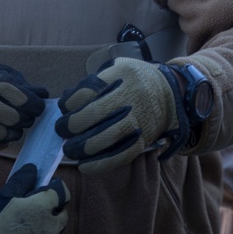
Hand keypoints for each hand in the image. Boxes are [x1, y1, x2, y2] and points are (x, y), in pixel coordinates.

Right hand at [0, 63, 47, 152]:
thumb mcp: (7, 80)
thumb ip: (25, 87)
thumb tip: (42, 94)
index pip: (2, 85)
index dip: (24, 99)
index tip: (39, 108)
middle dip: (15, 117)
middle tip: (28, 121)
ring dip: (4, 133)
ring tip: (17, 132)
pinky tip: (4, 140)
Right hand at [0, 164, 69, 233]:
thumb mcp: (0, 199)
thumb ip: (21, 182)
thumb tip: (33, 169)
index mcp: (42, 209)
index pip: (62, 192)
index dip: (54, 190)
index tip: (45, 192)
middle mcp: (51, 230)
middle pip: (61, 216)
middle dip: (51, 212)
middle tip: (32, 216)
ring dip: (47, 233)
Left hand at [56, 58, 183, 173]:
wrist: (171, 94)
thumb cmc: (135, 81)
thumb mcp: (118, 67)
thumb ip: (95, 81)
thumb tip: (67, 97)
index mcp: (122, 75)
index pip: (88, 91)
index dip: (70, 102)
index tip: (64, 108)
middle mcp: (130, 97)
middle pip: (95, 113)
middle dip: (72, 125)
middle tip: (61, 131)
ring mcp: (138, 119)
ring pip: (107, 136)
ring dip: (83, 146)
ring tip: (70, 149)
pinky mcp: (143, 139)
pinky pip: (121, 155)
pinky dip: (101, 163)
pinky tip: (85, 166)